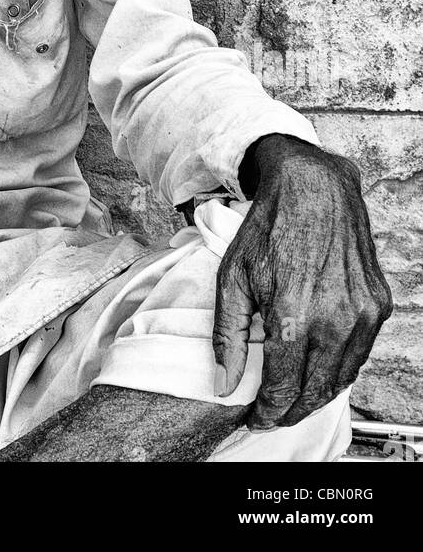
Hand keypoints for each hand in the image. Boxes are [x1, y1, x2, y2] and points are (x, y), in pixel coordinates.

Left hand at [212, 134, 391, 429]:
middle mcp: (334, 322)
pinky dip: (340, 367)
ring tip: (295, 396)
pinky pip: (360, 352)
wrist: (313, 186)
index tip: (256, 416)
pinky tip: (320, 365)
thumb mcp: (234, 277)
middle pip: (315, 391)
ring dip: (318, 393)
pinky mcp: (378, 304)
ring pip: (342, 377)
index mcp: (294, 318)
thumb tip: (225, 383)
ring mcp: (362, 314)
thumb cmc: (270, 227)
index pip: (283, 389)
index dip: (267, 411)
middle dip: (291, 410)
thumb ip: (230, 336)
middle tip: (273, 413)